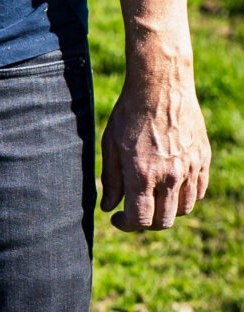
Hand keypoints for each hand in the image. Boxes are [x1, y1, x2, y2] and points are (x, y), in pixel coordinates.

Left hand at [100, 51, 210, 230]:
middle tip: (135, 212)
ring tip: (154, 199)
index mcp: (143, 174)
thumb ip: (112, 180)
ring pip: (185, 209)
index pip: (141, 219)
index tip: (118, 218)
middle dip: (147, 223)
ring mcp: (189, 167)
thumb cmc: (129, 114)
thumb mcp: (111, 146)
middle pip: (164, 221)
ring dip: (168, 211)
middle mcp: (169, 175)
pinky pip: (199, 190)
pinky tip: (171, 186)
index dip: (127, 225)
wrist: (160, 86)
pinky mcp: (202, 158)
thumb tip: (109, 208)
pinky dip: (186, 196)